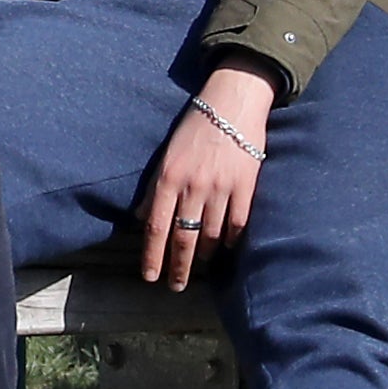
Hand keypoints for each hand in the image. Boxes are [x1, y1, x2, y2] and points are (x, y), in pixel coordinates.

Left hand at [140, 64, 272, 289]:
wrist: (233, 101)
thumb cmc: (196, 126)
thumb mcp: (167, 153)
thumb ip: (155, 188)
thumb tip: (141, 219)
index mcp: (169, 177)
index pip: (155, 227)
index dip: (152, 256)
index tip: (150, 277)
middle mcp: (193, 186)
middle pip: (183, 238)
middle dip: (178, 267)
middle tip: (176, 286)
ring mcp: (221, 187)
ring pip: (210, 235)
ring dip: (202, 255)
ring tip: (198, 264)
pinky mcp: (246, 186)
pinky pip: (237, 224)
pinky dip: (230, 239)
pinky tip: (225, 247)